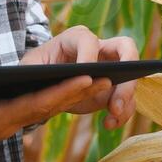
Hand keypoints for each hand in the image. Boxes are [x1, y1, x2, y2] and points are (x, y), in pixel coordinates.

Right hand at [0, 75, 104, 161]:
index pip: (32, 106)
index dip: (60, 92)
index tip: (87, 78)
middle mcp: (1, 124)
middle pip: (46, 107)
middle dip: (78, 93)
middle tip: (111, 78)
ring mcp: (1, 123)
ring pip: (43, 108)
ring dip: (71, 96)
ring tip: (102, 80)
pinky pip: (32, 109)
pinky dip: (53, 98)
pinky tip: (69, 87)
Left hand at [20, 25, 139, 129]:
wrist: (42, 85)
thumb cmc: (35, 70)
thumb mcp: (30, 68)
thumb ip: (41, 72)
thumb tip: (62, 81)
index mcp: (75, 38)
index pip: (89, 40)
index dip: (89, 56)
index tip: (86, 77)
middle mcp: (98, 48)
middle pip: (126, 49)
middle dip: (127, 73)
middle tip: (115, 101)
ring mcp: (109, 68)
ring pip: (131, 76)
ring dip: (126, 97)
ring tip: (112, 116)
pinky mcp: (112, 88)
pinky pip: (126, 98)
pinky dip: (122, 113)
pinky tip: (108, 124)